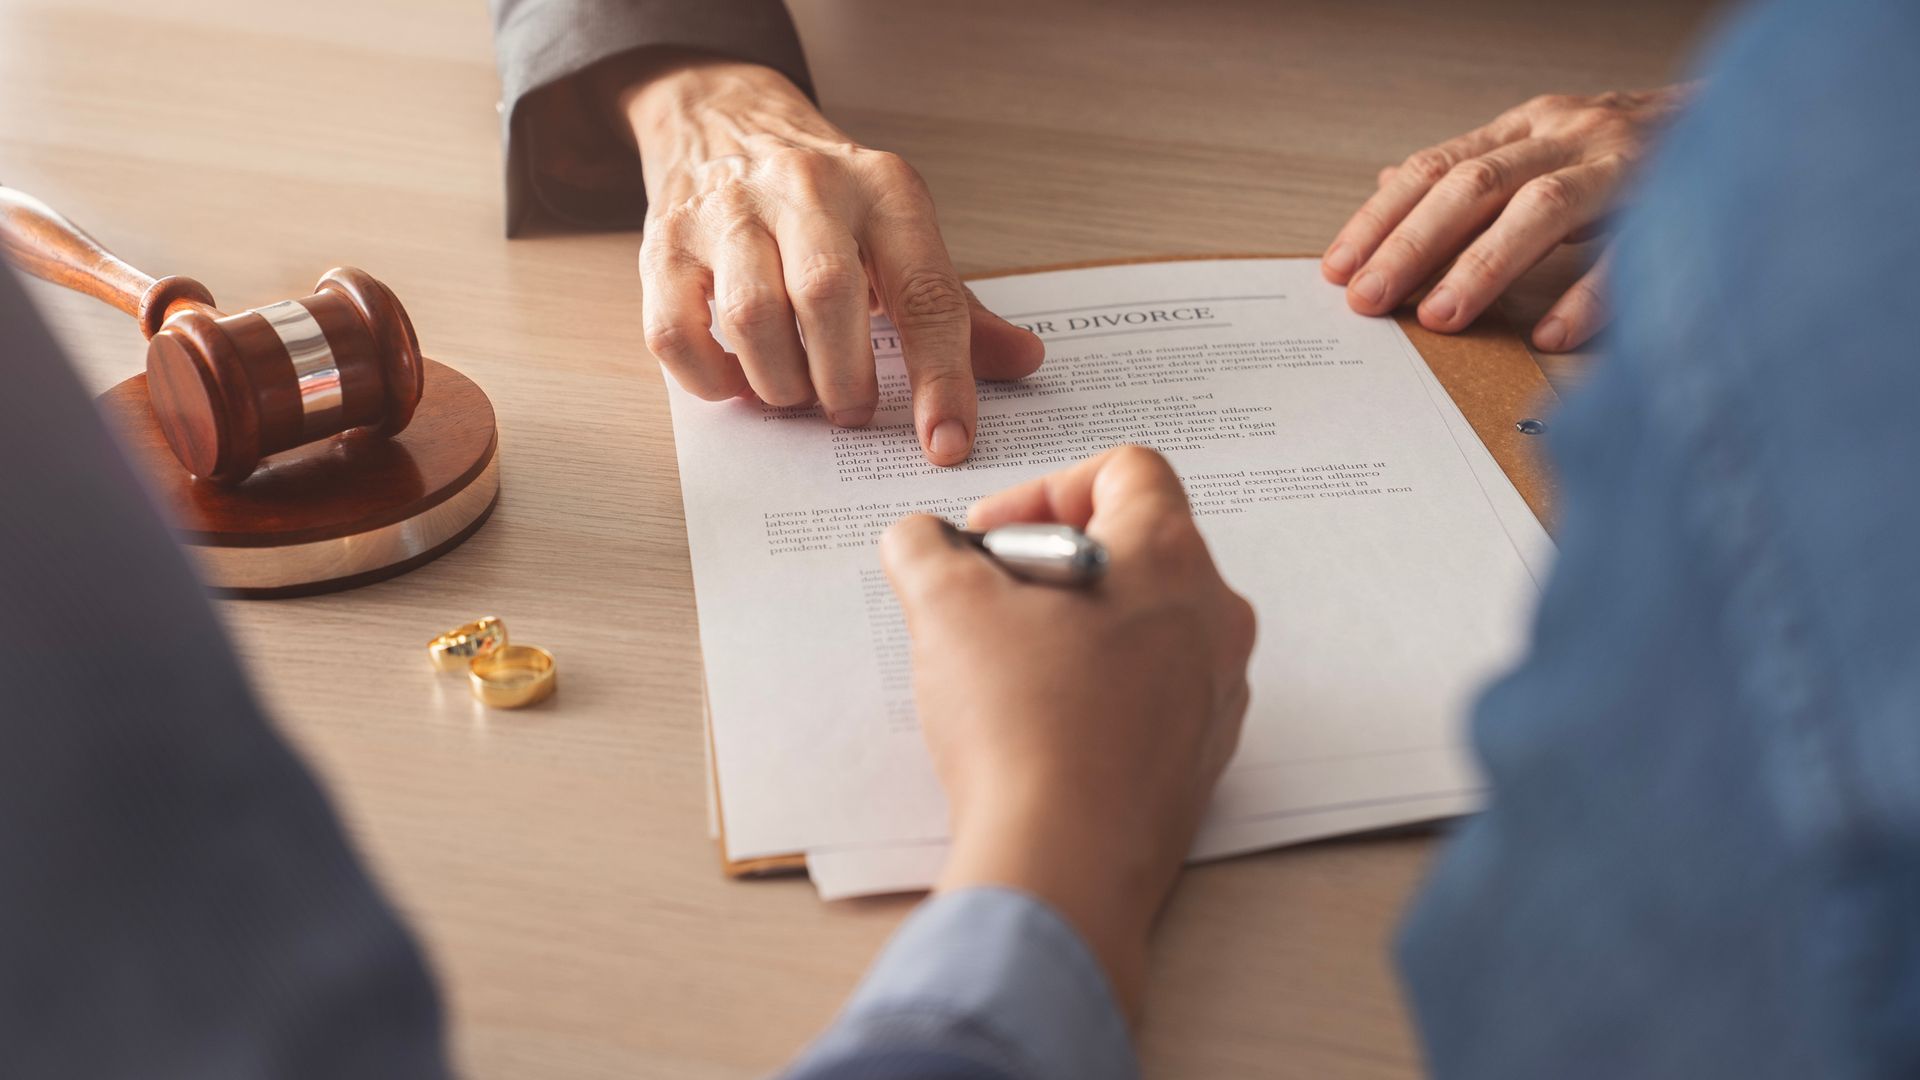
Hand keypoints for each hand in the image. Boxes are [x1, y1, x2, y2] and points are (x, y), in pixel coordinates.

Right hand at [617, 57, 1043, 464]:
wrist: (723, 116)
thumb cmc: (825, 197)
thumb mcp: (899, 232)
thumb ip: (954, 305)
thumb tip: (1024, 362)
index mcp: (884, 189)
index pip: (925, 291)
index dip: (941, 377)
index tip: (947, 443)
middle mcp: (807, 188)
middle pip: (827, 298)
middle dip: (845, 380)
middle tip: (853, 411)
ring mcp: (728, 212)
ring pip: (751, 319)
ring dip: (780, 383)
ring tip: (797, 393)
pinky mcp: (665, 243)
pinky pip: (676, 333)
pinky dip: (712, 378)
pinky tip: (738, 379)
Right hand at [879, 447, 1256, 1014]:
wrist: (1063, 860)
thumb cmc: (1025, 726)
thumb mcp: (945, 605)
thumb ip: (926, 548)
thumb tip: (921, 541)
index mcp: (1169, 557)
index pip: (1126, 470)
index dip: (1046, 489)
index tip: (993, 536)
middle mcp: (1214, 617)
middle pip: (1137, 547)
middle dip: (1052, 562)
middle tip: (990, 599)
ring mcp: (1218, 691)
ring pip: (1147, 625)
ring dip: (1078, 627)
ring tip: (1007, 666)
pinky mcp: (1202, 757)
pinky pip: (1153, 694)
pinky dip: (1100, 690)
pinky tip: (1040, 725)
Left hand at [1322, 85, 1689, 351]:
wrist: (1756, 122)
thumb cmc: (1634, 151)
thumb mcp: (1545, 147)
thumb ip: (1474, 170)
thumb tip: (1389, 186)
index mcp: (1529, 127)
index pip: (1436, 170)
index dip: (1381, 220)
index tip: (1338, 272)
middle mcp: (1570, 136)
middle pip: (1473, 187)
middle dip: (1412, 246)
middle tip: (1369, 300)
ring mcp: (1625, 165)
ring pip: (1541, 210)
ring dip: (1483, 267)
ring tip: (1438, 318)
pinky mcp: (1678, 201)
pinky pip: (1629, 252)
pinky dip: (1587, 295)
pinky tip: (1549, 335)